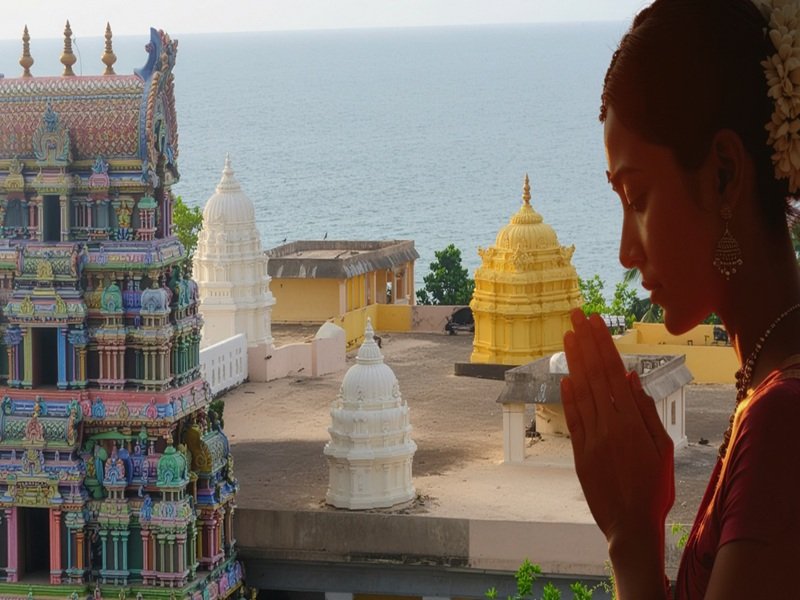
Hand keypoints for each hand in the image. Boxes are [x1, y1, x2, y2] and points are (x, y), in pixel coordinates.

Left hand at [561, 309, 673, 544]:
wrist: (630, 526)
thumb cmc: (654, 489)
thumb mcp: (663, 449)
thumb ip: (646, 412)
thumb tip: (630, 377)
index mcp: (631, 422)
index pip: (612, 372)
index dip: (602, 344)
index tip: (594, 321)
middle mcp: (607, 425)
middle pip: (594, 375)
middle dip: (585, 342)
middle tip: (575, 314)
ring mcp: (590, 438)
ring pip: (581, 392)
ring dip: (574, 361)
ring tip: (567, 335)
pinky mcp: (579, 453)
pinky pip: (573, 419)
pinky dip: (568, 396)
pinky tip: (565, 376)